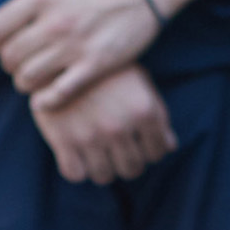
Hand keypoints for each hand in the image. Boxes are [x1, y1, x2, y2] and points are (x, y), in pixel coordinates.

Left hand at [0, 0, 203, 106]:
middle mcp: (55, 22)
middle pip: (9, 57)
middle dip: (9, 62)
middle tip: (18, 60)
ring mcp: (76, 46)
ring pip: (28, 78)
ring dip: (25, 81)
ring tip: (33, 76)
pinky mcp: (96, 65)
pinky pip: (58, 94)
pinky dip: (47, 100)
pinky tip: (47, 95)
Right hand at [26, 63, 175, 186]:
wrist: (59, 53)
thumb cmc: (105, 68)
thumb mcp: (138, 81)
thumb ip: (157, 113)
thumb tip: (169, 146)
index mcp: (143, 110)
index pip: (157, 153)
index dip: (150, 151)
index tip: (140, 145)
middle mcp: (119, 127)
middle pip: (132, 169)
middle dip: (128, 162)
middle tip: (118, 151)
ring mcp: (91, 136)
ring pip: (104, 176)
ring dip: (103, 168)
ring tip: (98, 154)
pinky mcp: (63, 140)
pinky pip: (74, 174)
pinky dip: (77, 169)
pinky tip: (78, 154)